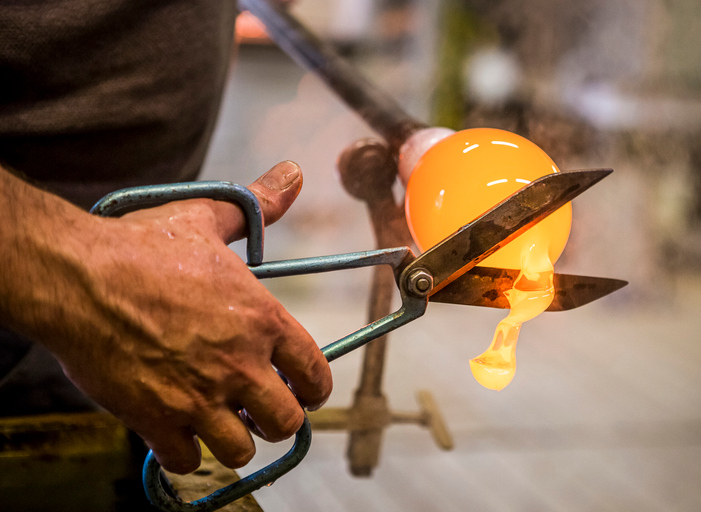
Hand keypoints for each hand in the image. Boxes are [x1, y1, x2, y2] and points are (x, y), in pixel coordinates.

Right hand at [50, 162, 330, 472]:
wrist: (77, 277)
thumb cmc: (142, 248)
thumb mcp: (207, 218)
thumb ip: (257, 205)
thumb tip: (292, 175)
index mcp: (261, 321)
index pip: (315, 374)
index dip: (315, 386)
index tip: (304, 389)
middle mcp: (239, 365)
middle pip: (286, 422)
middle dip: (278, 417)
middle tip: (260, 406)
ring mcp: (198, 398)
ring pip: (241, 449)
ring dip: (234, 438)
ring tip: (221, 419)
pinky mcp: (156, 420)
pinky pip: (186, 460)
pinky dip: (185, 451)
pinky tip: (177, 428)